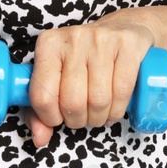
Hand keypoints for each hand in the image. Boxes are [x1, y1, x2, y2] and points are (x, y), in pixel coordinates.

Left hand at [22, 12, 158, 147]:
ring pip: (98, 100)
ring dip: (99, 118)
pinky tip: (114, 109)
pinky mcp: (127, 44)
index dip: (51, 117)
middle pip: (73, 101)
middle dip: (78, 120)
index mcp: (48, 44)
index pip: (42, 95)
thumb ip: (39, 111)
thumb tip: (40, 139)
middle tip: (82, 116)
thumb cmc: (85, 59)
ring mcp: (102, 39)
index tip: (59, 116)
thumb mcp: (57, 77)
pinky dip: (117, 110)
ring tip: (98, 113)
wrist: (124, 28)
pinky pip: (122, 91)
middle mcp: (73, 38)